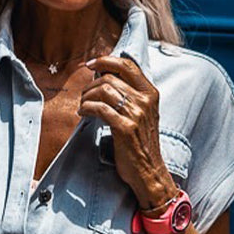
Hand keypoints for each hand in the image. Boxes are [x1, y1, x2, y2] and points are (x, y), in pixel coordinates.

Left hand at [79, 53, 179, 211]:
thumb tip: (105, 78)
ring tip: (82, 106)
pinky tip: (83, 113)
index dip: (106, 61)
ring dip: (86, 97)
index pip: (127, 65)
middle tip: (84, 96)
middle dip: (91, 85)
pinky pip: (99, 108)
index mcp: (150, 93)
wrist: (149, 172)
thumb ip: (131, 96)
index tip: (91, 65)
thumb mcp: (143, 115)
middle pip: (110, 78)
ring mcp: (136, 114)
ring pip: (103, 90)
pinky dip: (87, 108)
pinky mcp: (124, 128)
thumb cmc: (141, 144)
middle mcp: (145, 101)